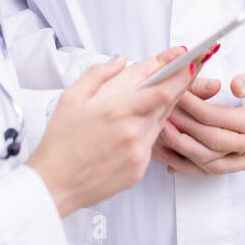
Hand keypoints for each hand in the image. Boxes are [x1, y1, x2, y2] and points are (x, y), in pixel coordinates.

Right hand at [27, 47, 192, 215]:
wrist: (54, 183)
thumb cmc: (60, 142)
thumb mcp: (72, 97)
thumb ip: (99, 74)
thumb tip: (121, 60)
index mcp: (118, 111)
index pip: (163, 90)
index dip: (181, 75)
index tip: (189, 63)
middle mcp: (133, 132)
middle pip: (168, 105)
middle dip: (177, 87)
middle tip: (184, 72)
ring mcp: (138, 153)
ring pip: (160, 123)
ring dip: (161, 109)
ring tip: (148, 100)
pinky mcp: (138, 170)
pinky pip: (151, 144)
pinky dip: (147, 131)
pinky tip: (131, 129)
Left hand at [153, 64, 244, 175]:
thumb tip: (235, 86)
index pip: (215, 117)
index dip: (193, 105)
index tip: (176, 92)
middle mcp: (244, 141)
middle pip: (206, 140)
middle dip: (182, 125)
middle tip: (162, 110)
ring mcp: (237, 152)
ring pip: (204, 159)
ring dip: (180, 147)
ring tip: (159, 132)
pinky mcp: (229, 156)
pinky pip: (205, 168)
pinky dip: (185, 166)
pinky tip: (166, 160)